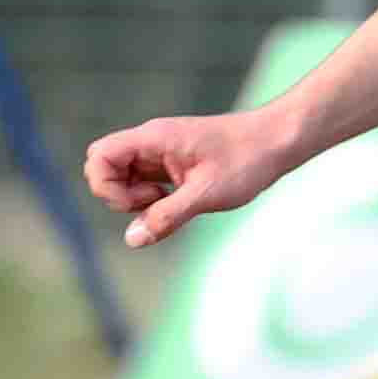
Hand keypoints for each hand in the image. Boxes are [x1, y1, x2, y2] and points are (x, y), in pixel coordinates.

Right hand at [84, 105, 300, 247]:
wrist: (278, 141)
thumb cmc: (247, 160)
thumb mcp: (207, 194)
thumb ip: (167, 216)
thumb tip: (131, 240)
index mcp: (152, 138)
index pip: (99, 156)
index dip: (106, 185)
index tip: (145, 202)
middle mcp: (151, 142)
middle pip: (105, 167)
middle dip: (119, 195)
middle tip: (157, 204)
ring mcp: (161, 152)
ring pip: (125, 177)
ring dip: (137, 199)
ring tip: (173, 204)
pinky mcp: (173, 164)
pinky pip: (146, 181)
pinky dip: (154, 198)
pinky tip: (181, 203)